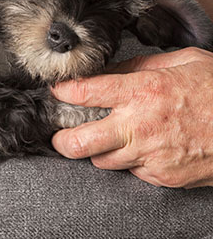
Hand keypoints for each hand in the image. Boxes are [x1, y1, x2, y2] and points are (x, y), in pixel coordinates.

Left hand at [51, 48, 212, 187]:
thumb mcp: (182, 62)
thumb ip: (140, 66)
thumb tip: (110, 71)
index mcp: (143, 91)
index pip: (85, 92)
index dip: (63, 92)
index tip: (56, 92)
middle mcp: (141, 126)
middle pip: (79, 143)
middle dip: (62, 140)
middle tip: (60, 134)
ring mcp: (151, 156)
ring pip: (102, 161)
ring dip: (100, 151)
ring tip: (109, 138)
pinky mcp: (164, 177)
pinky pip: (133, 172)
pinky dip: (131, 162)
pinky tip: (144, 148)